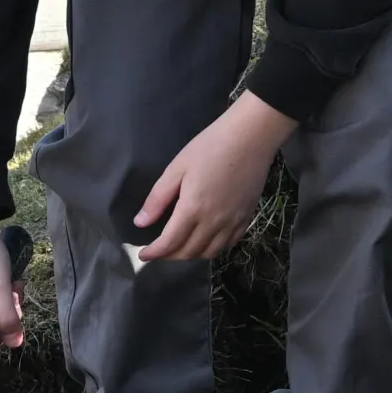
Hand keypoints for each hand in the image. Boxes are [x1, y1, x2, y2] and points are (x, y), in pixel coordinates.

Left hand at [135, 91, 298, 262]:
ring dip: (191, 255)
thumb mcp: (177, 168)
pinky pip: (229, 244)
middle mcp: (214, 222)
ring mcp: (233, 222)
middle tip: (159, 250)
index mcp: (193, 209)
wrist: (251, 136)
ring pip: (210, 253)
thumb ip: (157, 198)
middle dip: (170, 256)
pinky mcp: (247, 218)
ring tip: (180, 248)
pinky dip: (213, 248)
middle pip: (189, 252)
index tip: (143, 255)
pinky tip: (206, 240)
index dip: (154, 253)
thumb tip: (140, 223)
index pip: (169, 243)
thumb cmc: (210, 146)